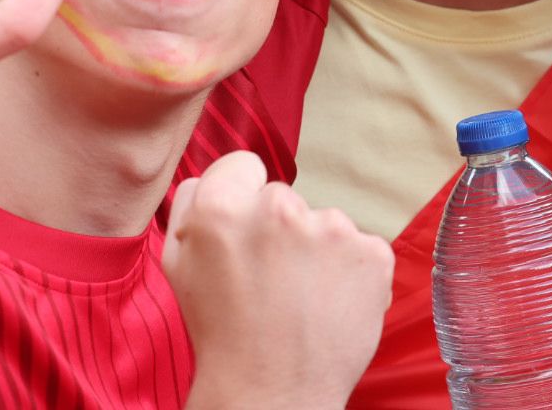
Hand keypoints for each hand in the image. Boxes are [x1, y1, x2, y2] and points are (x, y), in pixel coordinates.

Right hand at [164, 151, 393, 409]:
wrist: (271, 393)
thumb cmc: (222, 333)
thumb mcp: (178, 265)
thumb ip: (191, 206)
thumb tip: (213, 176)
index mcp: (223, 207)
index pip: (243, 165)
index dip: (241, 198)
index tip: (246, 233)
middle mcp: (280, 208)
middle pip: (284, 198)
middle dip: (279, 230)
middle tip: (270, 280)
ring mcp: (333, 229)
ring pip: (324, 224)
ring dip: (317, 251)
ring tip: (301, 299)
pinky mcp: (373, 253)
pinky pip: (360, 247)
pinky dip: (350, 272)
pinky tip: (330, 304)